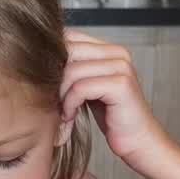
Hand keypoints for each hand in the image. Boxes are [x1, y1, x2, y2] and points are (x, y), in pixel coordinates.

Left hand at [60, 29, 170, 168]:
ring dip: (61, 96)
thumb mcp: (88, 86)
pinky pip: (80, 88)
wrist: (138, 141)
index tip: (47, 83)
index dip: (51, 59)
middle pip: (68, 52)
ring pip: (72, 71)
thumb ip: (73, 68)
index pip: (70, 37)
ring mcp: (121, 67)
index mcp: (109, 49)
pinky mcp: (121, 84)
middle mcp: (118, 53)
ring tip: (64, 112)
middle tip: (52, 100)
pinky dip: (69, 104)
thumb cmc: (111, 115)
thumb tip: (41, 56)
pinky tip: (70, 116)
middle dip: (54, 78)